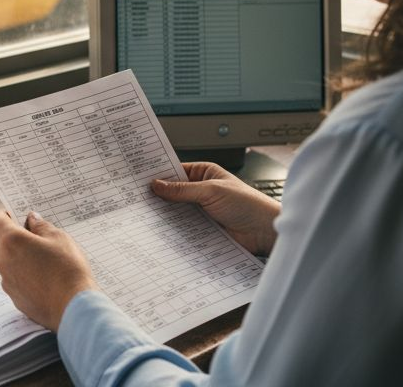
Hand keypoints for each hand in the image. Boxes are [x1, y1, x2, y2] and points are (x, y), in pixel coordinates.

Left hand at [0, 209, 97, 330]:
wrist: (73, 307)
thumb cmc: (68, 270)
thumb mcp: (59, 238)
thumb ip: (41, 226)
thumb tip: (32, 220)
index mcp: (12, 241)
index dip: (5, 215)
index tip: (16, 216)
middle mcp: (3, 261)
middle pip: (2, 242)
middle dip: (16, 238)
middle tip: (38, 239)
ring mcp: (7, 281)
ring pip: (8, 262)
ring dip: (20, 258)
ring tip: (45, 261)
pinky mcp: (14, 298)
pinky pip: (15, 280)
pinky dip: (24, 276)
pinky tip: (44, 279)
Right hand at [151, 162, 281, 254]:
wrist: (265, 231)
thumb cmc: (247, 204)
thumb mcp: (211, 191)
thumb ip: (183, 190)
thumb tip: (157, 185)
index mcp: (205, 173)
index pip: (176, 170)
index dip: (159, 174)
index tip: (140, 178)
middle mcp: (202, 191)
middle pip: (174, 192)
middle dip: (159, 196)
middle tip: (138, 199)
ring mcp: (202, 210)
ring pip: (177, 211)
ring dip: (166, 214)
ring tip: (146, 216)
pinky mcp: (203, 229)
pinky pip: (184, 228)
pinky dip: (174, 229)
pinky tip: (161, 231)